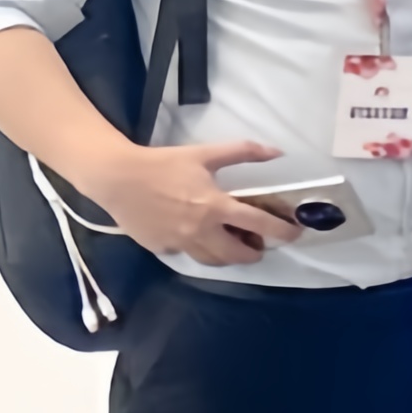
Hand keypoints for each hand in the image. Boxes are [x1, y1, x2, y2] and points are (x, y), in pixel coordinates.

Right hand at [74, 134, 293, 264]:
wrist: (116, 178)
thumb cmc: (162, 164)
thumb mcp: (205, 154)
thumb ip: (243, 152)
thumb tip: (277, 151)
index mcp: (216, 207)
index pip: (259, 224)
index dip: (282, 231)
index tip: (295, 234)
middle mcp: (200, 231)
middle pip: (237, 255)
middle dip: (254, 252)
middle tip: (257, 243)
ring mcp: (179, 243)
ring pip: (212, 260)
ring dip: (227, 255)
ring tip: (230, 242)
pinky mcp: (160, 248)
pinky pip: (185, 254)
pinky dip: (196, 248)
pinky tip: (195, 235)